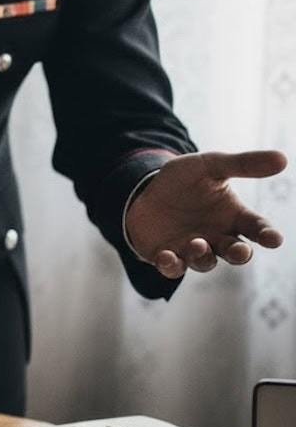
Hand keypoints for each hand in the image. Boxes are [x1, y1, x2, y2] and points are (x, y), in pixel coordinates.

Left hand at [125, 150, 286, 278]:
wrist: (145, 189)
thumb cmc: (184, 179)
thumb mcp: (210, 165)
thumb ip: (242, 164)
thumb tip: (283, 158)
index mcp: (233, 216)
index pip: (257, 228)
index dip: (267, 235)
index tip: (274, 239)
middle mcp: (217, 237)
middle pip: (236, 253)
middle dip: (239, 254)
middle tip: (239, 250)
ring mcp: (192, 249)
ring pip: (205, 262)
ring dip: (202, 256)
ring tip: (197, 243)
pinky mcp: (167, 256)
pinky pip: (172, 268)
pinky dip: (171, 265)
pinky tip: (166, 257)